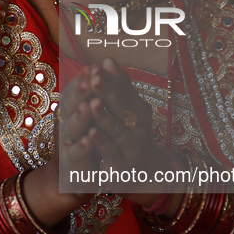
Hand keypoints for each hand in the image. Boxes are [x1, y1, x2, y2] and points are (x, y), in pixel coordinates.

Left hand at [75, 59, 172, 203]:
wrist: (142, 173)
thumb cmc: (129, 134)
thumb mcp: (127, 111)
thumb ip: (119, 88)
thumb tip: (107, 60)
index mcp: (139, 110)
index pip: (127, 91)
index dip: (113, 79)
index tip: (100, 65)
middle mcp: (139, 127)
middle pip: (123, 107)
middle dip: (108, 92)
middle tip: (95, 78)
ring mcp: (131, 147)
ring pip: (117, 129)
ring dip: (105, 117)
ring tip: (92, 103)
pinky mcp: (122, 165)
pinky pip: (111, 152)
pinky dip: (102, 143)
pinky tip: (91, 133)